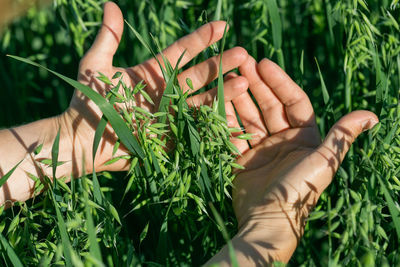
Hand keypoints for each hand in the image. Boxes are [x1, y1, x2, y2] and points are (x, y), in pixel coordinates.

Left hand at [58, 2, 247, 174]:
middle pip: (199, 76)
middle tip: (243, 54)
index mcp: (153, 73)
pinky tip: (234, 118)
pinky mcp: (171, 138)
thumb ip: (108, 38)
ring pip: (202, 101)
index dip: (202, 39)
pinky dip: (214, 125)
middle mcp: (166, 93)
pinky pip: (196, 130)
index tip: (222, 26)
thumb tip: (109, 4)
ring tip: (245, 82)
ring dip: (224, 92)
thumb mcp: (96, 65)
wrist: (80, 139)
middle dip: (221, 64)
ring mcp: (171, 116)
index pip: (182, 52)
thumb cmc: (87, 101)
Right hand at [208, 57, 377, 264]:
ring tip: (227, 77)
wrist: (269, 220)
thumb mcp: (323, 160)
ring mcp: (261, 148)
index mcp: (304, 137)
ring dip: (239, 97)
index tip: (263, 64)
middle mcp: (283, 140)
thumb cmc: (299, 189)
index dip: (279, 82)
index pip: (293, 102)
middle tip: (240, 62)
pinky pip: (233, 133)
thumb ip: (342, 135)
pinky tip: (218, 101)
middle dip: (256, 84)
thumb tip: (373, 115)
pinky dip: (226, 118)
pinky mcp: (242, 158)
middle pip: (268, 105)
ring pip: (249, 116)